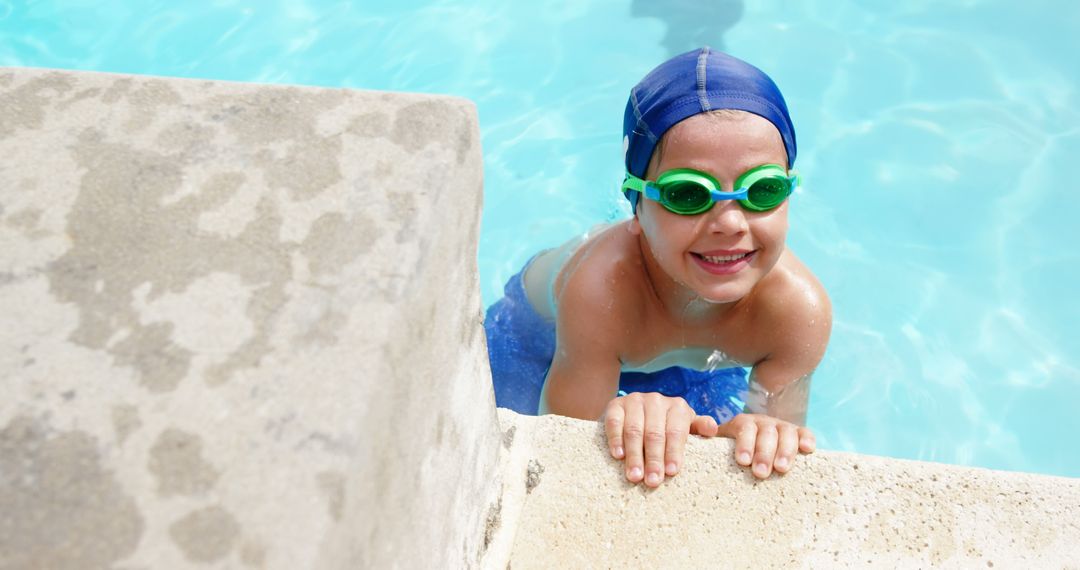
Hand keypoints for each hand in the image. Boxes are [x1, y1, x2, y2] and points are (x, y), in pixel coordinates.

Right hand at [603, 392, 719, 487]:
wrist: (636, 413)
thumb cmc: (666, 427)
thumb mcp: (685, 426)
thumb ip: (699, 427)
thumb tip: (713, 429)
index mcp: (677, 407)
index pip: (676, 431)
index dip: (674, 452)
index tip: (671, 472)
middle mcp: (656, 400)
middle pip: (655, 433)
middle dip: (654, 459)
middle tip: (652, 481)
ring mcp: (634, 400)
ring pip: (635, 430)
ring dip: (634, 455)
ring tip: (635, 476)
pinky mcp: (615, 404)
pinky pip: (614, 422)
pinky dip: (616, 439)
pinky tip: (618, 455)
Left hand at [716, 413, 815, 478]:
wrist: (752, 442)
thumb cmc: (732, 451)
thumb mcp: (718, 444)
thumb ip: (706, 436)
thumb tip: (706, 432)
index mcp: (742, 424)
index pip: (744, 427)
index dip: (744, 443)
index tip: (743, 461)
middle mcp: (762, 423)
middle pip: (766, 432)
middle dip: (764, 452)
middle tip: (761, 472)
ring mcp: (781, 427)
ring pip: (786, 432)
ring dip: (784, 450)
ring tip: (781, 469)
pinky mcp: (797, 434)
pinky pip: (804, 432)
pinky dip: (806, 439)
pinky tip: (807, 449)